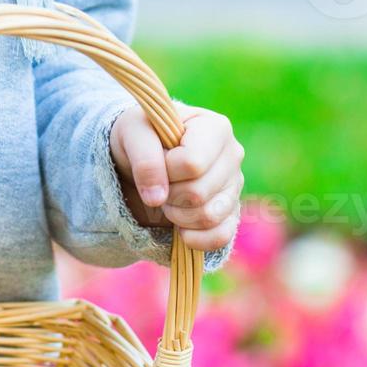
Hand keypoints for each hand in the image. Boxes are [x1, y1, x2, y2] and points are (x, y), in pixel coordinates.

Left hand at [111, 105, 243, 252]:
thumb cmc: (141, 138)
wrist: (143, 160)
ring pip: (209, 216)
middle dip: (169, 194)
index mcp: (215, 127)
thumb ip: (144, 158)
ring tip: (170, 200)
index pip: (192, 164)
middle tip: (161, 183)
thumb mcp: (132, 132)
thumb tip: (157, 197)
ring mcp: (234, 187)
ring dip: (178, 216)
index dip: (166, 170)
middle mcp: (232, 155)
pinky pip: (220, 237)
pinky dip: (194, 239)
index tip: (158, 160)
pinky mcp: (231, 214)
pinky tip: (180, 228)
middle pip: (199, 192)